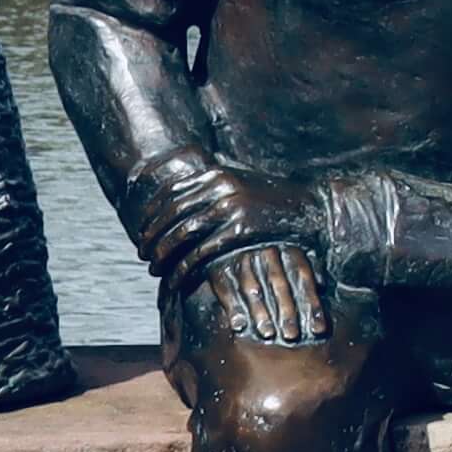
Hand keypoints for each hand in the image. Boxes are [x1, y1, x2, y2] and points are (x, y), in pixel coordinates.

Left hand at [142, 155, 310, 281]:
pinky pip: (202, 252)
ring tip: (153, 267)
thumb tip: (179, 196)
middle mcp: (221, 187)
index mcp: (217, 173)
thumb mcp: (241, 184)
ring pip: (182, 233)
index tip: (141, 232)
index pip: (171, 193)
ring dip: (162, 253)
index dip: (152, 214)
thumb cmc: (271, 201)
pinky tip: (174, 278)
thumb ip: (213, 187)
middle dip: (152, 236)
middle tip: (142, 254)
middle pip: (172, 213)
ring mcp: (231, 208)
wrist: (310, 209)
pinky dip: (183, 267)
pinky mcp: (241, 231)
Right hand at [195, 236, 330, 349]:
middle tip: (292, 336)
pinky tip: (239, 326)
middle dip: (286, 312)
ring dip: (260, 312)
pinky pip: (227, 289)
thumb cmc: (270, 241)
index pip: (302, 277)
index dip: (312, 304)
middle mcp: (265, 251)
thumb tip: (322, 284)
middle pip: (278, 285)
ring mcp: (242, 258)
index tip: (319, 330)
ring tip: (267, 334)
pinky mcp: (220, 267)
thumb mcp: (293, 245)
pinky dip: (233, 308)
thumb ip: (310, 263)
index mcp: (286, 246)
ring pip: (253, 289)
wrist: (230, 222)